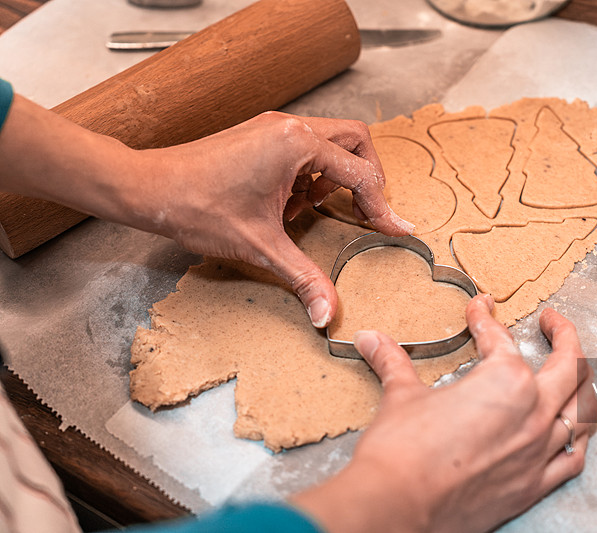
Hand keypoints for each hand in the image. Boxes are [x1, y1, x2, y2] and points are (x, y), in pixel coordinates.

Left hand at [0, 96, 412, 327]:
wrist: (148, 188)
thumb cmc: (198, 208)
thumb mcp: (259, 246)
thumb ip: (303, 277)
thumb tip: (327, 314)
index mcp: (296, 145)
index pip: (360, 173)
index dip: (382, 206)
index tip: (396, 230)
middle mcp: (290, 127)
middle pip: (356, 140)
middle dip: (367, 176)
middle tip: (365, 212)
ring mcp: (274, 127)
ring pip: (331, 140)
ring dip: (337, 174)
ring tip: (320, 210)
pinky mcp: (261, 135)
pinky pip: (305, 147)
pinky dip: (313, 172)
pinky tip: (294, 203)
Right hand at [291, 295, 596, 532]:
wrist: (397, 506)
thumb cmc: (402, 450)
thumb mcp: (401, 396)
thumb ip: (394, 362)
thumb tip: (372, 339)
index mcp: (506, 381)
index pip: (500, 338)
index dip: (485, 318)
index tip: (479, 309)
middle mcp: (534, 412)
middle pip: (569, 366)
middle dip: (564, 336)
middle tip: (552, 323)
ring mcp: (539, 451)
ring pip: (582, 411)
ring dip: (580, 385)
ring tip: (572, 371)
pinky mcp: (534, 485)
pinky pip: (573, 458)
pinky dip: (577, 439)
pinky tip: (573, 430)